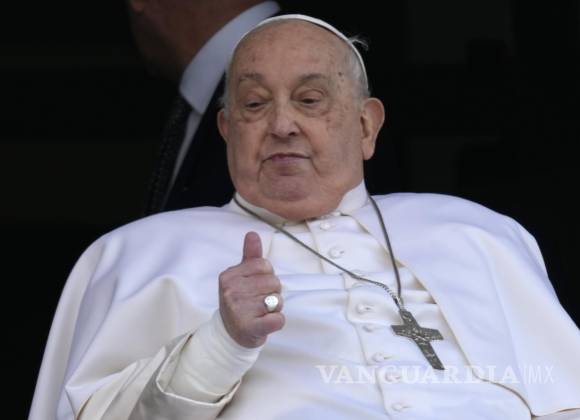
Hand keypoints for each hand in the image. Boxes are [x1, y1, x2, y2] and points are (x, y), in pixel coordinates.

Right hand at [219, 231, 284, 347]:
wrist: (230, 334)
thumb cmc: (239, 301)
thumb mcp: (241, 277)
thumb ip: (250, 256)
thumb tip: (252, 233)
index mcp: (229, 276)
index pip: (264, 265)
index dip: (267, 276)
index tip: (256, 286)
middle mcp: (232, 292)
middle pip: (273, 282)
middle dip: (272, 292)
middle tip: (259, 301)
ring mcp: (240, 311)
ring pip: (278, 300)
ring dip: (275, 307)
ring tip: (261, 312)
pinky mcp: (250, 328)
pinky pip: (278, 319)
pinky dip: (277, 321)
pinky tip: (265, 322)